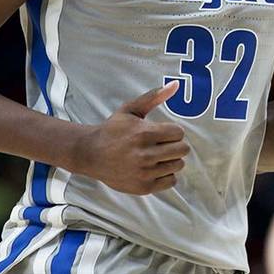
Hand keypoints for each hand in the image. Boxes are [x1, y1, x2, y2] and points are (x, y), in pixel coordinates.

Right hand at [67, 81, 188, 194]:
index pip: (179, 133)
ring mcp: (144, 173)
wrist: (91, 154)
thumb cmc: (113, 130)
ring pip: (178, 165)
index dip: (173, 131)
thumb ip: (154, 97)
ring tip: (158, 155)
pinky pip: (171, 181)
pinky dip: (166, 174)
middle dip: (175, 145)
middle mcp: (145, 155)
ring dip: (171, 159)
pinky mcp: (143, 187)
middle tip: (163, 144)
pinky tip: (155, 168)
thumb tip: (175, 85)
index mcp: (144, 133)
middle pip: (182, 150)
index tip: (163, 132)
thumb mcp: (131, 109)